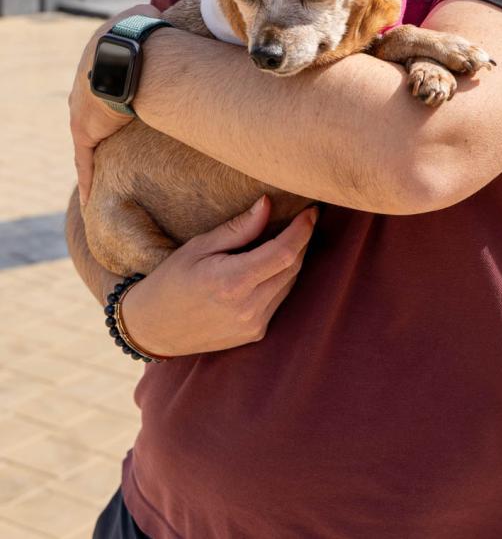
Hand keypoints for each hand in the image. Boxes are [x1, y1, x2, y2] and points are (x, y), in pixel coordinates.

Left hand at [69, 3, 160, 206]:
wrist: (133, 52)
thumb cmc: (147, 33)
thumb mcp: (150, 17)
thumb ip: (159, 21)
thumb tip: (179, 20)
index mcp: (99, 53)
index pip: (107, 74)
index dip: (118, 85)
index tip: (128, 96)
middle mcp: (85, 80)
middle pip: (94, 103)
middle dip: (104, 115)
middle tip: (121, 129)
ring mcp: (82, 106)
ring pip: (88, 132)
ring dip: (97, 147)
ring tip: (109, 168)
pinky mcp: (84, 129)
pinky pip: (84, 158)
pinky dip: (87, 178)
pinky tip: (90, 199)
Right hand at [120, 196, 317, 355]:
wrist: (154, 327)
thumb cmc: (172, 280)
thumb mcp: (199, 246)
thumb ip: (238, 228)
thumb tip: (267, 204)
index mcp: (232, 282)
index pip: (284, 252)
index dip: (303, 230)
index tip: (311, 210)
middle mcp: (248, 308)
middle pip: (292, 267)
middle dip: (302, 240)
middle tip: (302, 218)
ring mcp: (253, 325)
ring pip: (289, 283)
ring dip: (292, 259)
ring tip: (286, 237)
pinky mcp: (254, 334)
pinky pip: (279, 299)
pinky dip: (281, 278)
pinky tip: (270, 265)